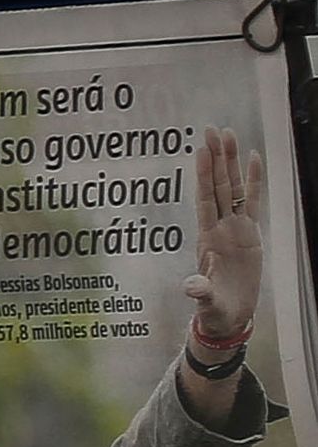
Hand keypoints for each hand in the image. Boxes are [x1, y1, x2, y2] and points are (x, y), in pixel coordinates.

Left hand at [187, 126, 265, 344]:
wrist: (227, 317)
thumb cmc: (214, 310)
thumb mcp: (206, 302)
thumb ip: (200, 292)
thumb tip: (192, 287)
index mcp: (207, 239)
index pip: (205, 200)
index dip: (203, 175)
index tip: (201, 150)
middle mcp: (219, 228)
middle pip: (218, 186)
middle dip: (216, 158)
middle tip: (212, 130)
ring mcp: (234, 228)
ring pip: (233, 188)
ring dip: (231, 163)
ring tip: (228, 135)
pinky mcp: (250, 233)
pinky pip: (252, 201)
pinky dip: (253, 180)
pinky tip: (253, 158)